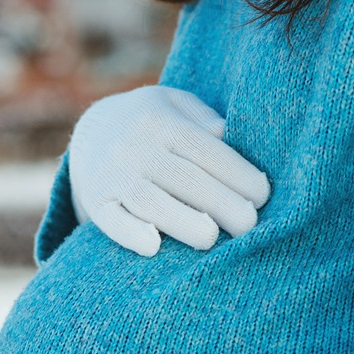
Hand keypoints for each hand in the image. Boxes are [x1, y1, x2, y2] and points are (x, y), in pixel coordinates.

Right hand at [68, 85, 271, 256]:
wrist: (91, 132)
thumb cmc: (153, 124)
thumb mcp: (177, 106)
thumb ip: (207, 123)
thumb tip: (243, 145)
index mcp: (162, 121)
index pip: (206, 150)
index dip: (237, 174)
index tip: (262, 196)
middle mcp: (135, 147)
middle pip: (183, 178)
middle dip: (221, 203)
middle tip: (249, 226)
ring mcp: (113, 176)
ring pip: (149, 201)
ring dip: (183, 222)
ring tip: (211, 239)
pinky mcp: (97, 202)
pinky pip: (112, 220)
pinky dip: (131, 233)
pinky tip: (154, 247)